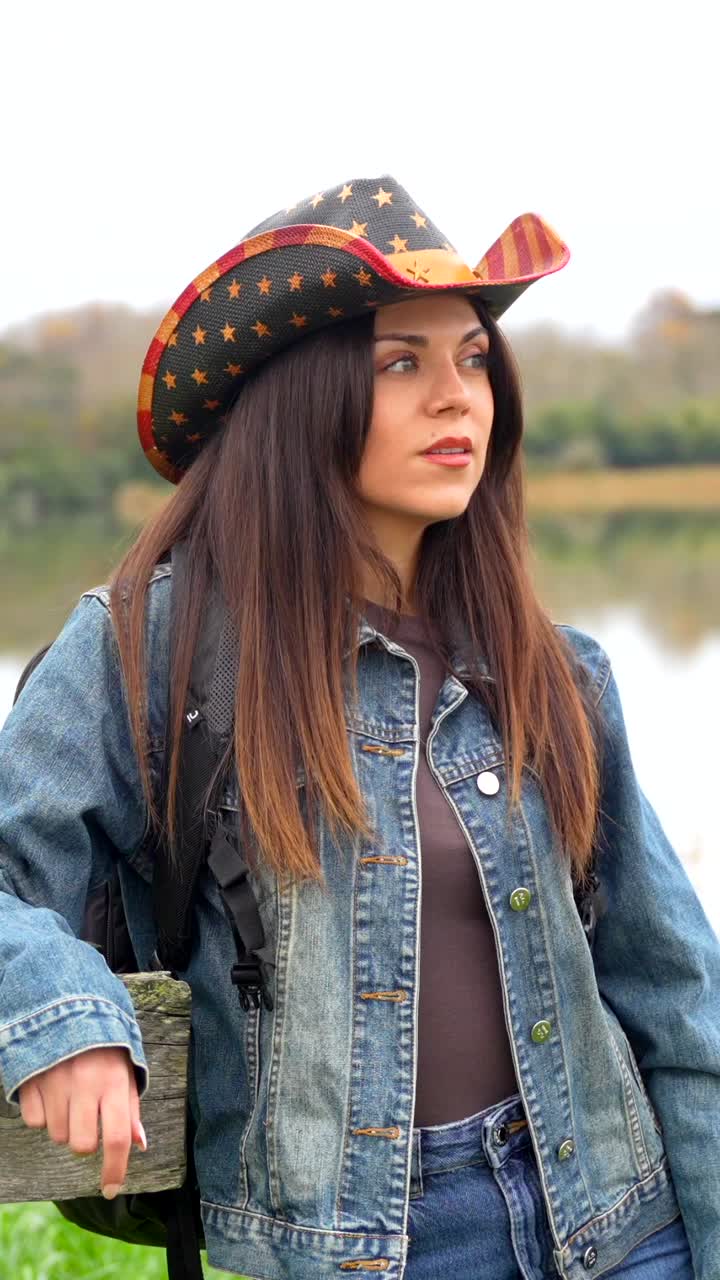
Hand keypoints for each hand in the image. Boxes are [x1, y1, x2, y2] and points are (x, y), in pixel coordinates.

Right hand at [18, 1045, 145, 1197]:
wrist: (68, 1006)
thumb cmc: (104, 1046)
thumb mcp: (125, 1070)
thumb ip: (131, 1108)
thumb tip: (140, 1144)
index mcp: (113, 1081)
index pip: (117, 1138)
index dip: (115, 1170)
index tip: (111, 1189)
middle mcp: (84, 1084)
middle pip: (82, 1145)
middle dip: (86, 1141)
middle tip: (89, 1118)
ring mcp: (55, 1083)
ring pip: (58, 1136)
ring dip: (65, 1126)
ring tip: (71, 1097)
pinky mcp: (31, 1081)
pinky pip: (34, 1121)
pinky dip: (43, 1114)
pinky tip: (52, 1092)